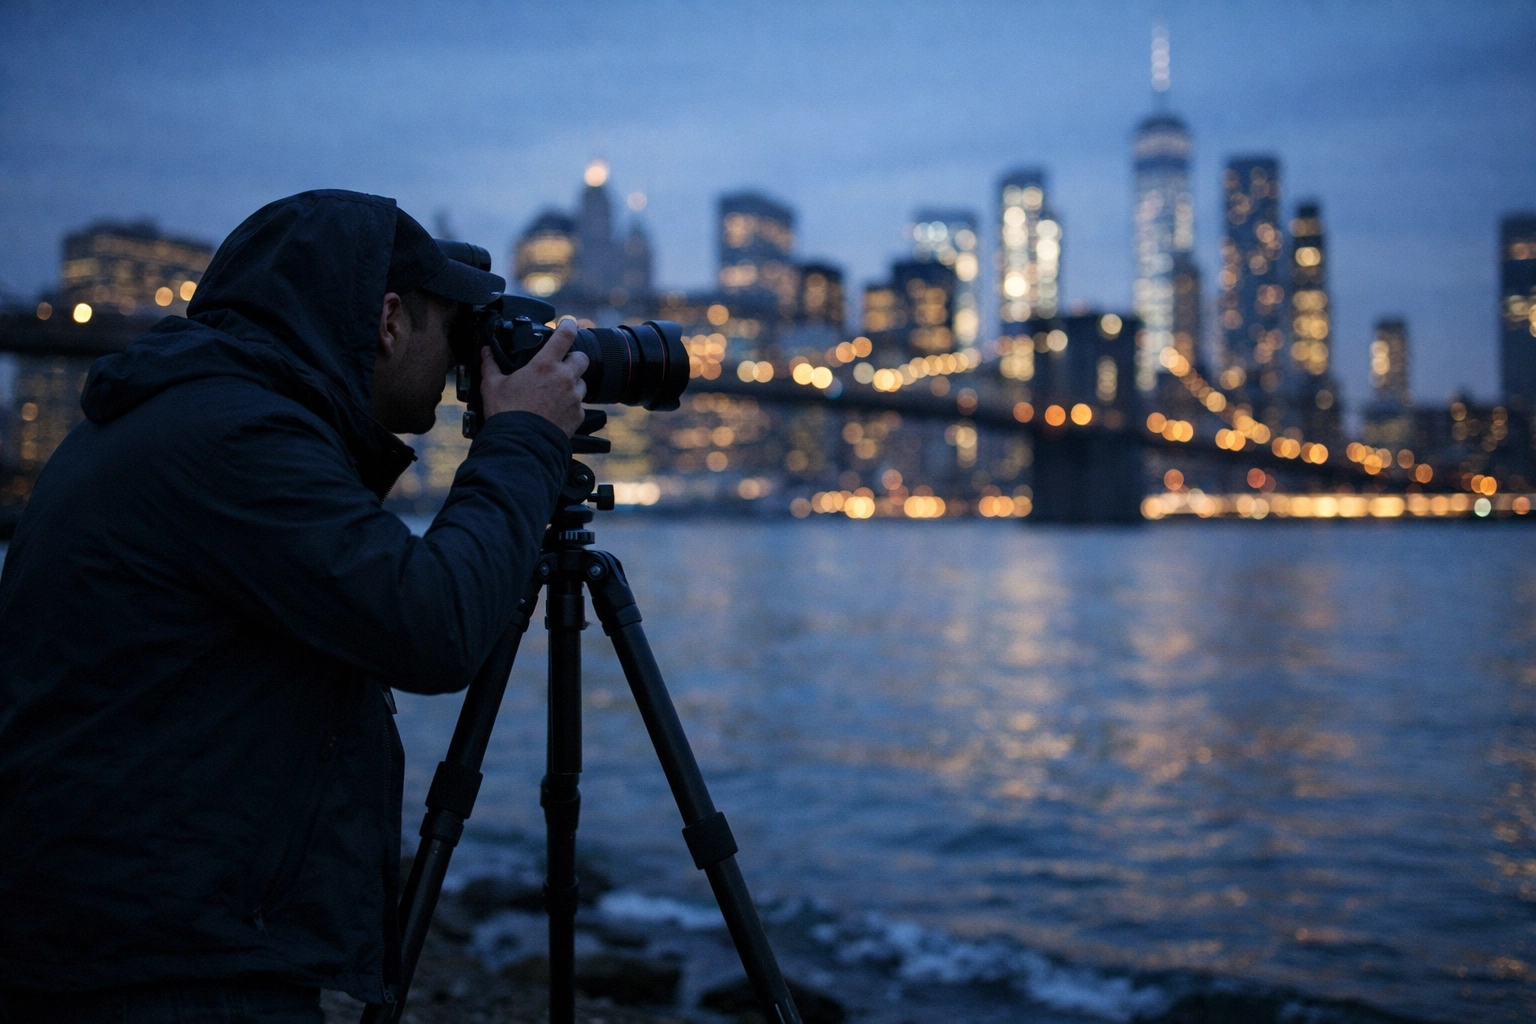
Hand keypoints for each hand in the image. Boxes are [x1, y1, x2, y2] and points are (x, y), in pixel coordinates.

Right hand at [481, 319, 589, 436]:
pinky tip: (556, 412)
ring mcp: (574, 398)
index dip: (569, 326)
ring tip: (556, 393)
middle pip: (581, 358)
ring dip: (573, 384)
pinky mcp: (578, 416)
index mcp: (544, 365)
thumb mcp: (492, 385)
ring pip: (583, 383)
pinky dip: (571, 407)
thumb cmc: (506, 413)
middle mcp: (564, 378)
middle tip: (561, 366)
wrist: (520, 444)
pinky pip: (580, 406)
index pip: (565, 336)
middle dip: (574, 359)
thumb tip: (485, 351)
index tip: (569, 323)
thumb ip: (491, 365)